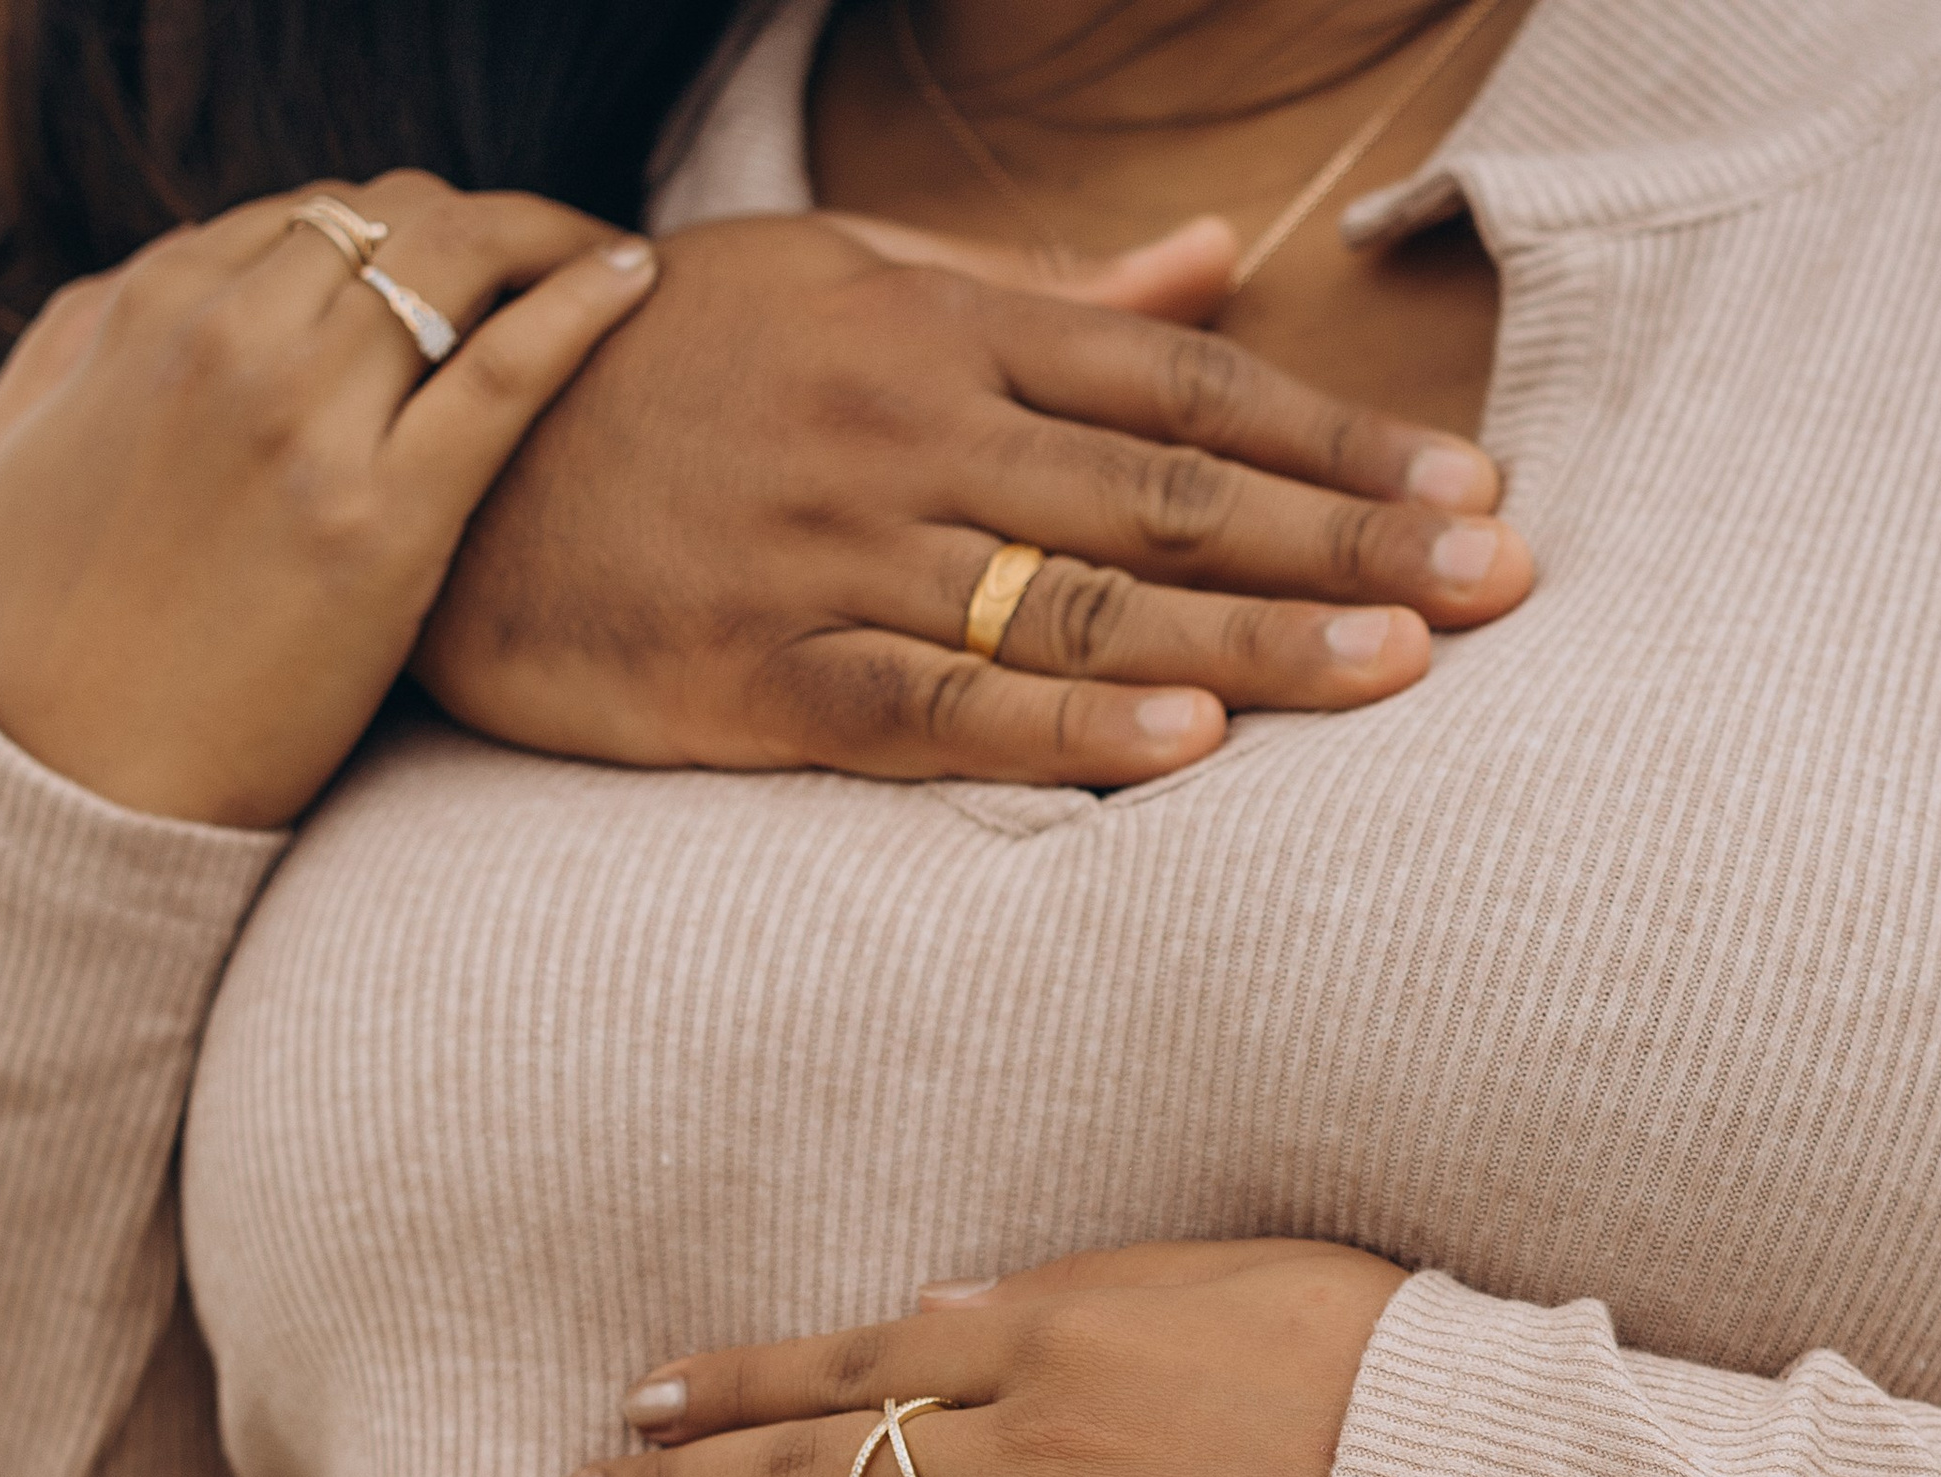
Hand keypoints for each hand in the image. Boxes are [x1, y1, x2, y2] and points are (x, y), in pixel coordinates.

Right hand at [0, 177, 659, 827]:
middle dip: (472, 228)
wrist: (84, 783)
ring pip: (456, 260)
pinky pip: (508, 369)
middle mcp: (230, 339)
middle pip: (393, 219)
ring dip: (538, 242)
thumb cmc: (41, 635)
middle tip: (537, 265)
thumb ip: (77, 343)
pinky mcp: (385, 520)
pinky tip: (636, 271)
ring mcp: (310, 424)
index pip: (306, 213)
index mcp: (150, 309)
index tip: (444, 270)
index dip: (388, 233)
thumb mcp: (12, 447)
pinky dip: (582, 300)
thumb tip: (152, 288)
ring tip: (598, 260)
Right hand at [418, 214, 1532, 788]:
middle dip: (1347, 538)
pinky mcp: (765, 675)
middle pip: (1169, 492)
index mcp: (942, 333)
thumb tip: (1216, 265)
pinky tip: (1182, 748)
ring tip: (1401, 671)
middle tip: (1500, 580)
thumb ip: (1038, 294)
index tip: (1473, 489)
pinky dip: (1061, 731)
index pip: (1186, 388)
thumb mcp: (844, 280)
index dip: (1338, 443)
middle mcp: (911, 434)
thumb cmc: (663, 374)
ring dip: (1251, 641)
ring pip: (1079, 604)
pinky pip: (936, 710)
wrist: (440, 453)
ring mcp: (839, 557)